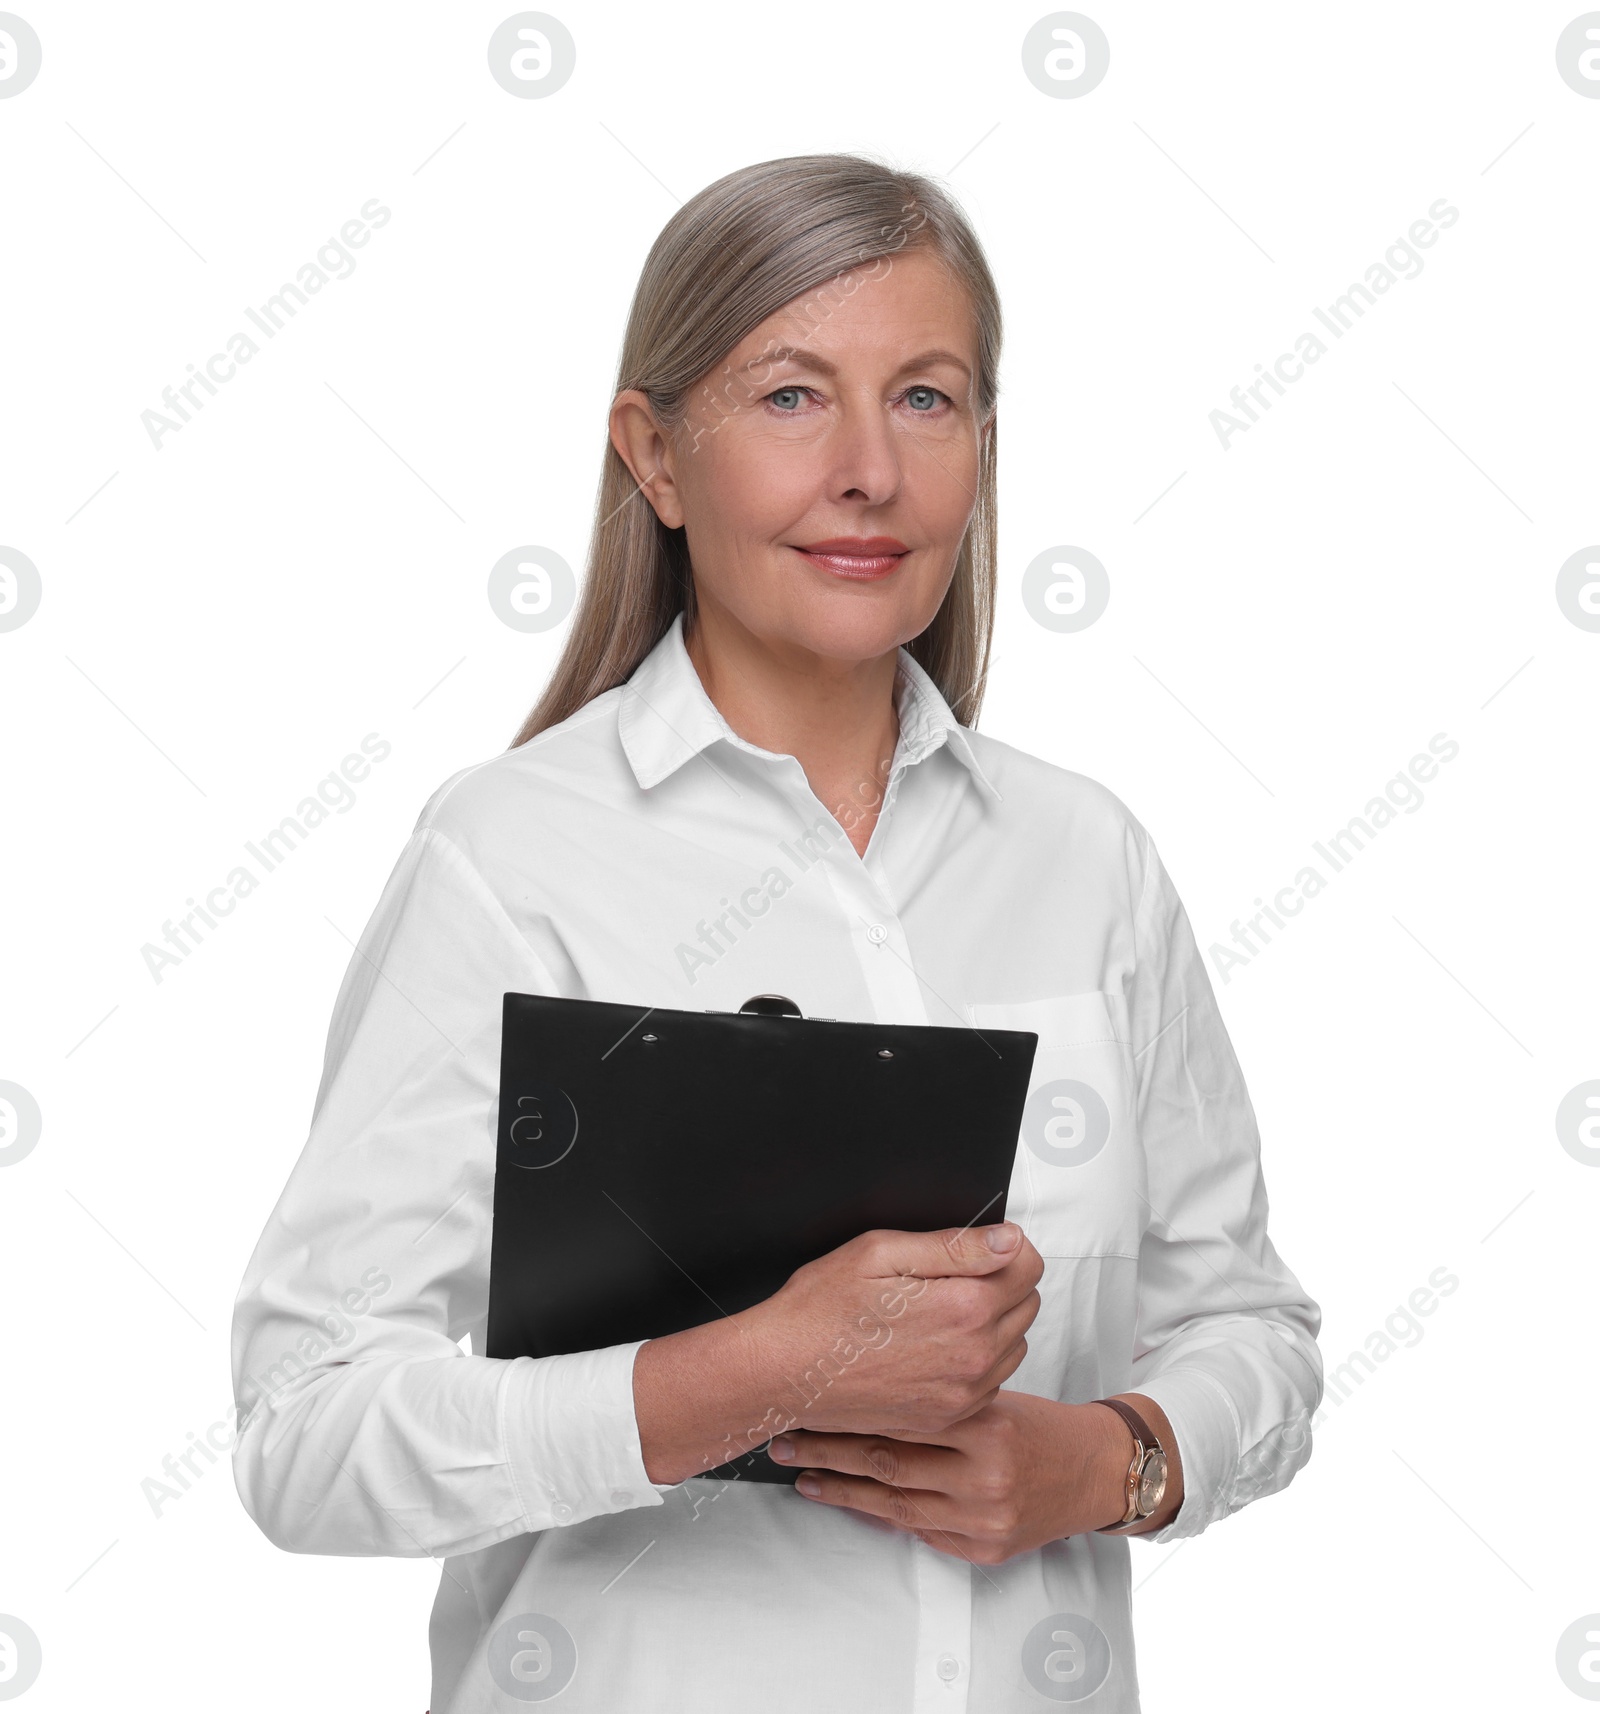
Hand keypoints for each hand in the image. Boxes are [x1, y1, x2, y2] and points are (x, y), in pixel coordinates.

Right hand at [745, 1222, 1044, 1438]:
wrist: (783, 1372)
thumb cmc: (820, 1310)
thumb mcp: (880, 1253)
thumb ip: (955, 1246)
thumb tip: (1008, 1240)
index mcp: (963, 1308)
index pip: (1029, 1266)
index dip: (1006, 1246)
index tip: (979, 1247)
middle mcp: (973, 1356)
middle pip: (1027, 1304)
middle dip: (1000, 1283)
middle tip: (948, 1278)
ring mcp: (962, 1394)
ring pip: (1013, 1345)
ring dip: (992, 1325)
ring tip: (938, 1313)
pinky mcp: (946, 1417)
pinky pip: (990, 1383)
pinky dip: (975, 1363)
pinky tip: (934, 1348)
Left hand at [767, 1391, 1134, 1564]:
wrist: (1093, 1472)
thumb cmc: (1038, 1424)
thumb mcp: (995, 1394)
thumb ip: (942, 1395)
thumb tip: (873, 1383)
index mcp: (987, 1424)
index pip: (901, 1415)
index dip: (850, 1408)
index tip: (811, 1397)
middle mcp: (984, 1476)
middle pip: (886, 1461)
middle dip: (828, 1450)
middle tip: (786, 1438)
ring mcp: (982, 1518)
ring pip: (892, 1503)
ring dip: (840, 1489)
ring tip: (800, 1474)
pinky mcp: (981, 1548)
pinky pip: (917, 1532)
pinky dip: (877, 1515)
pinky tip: (847, 1501)